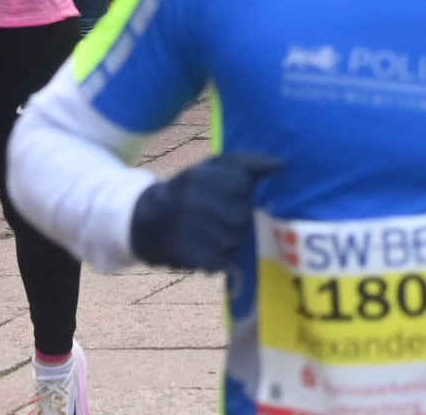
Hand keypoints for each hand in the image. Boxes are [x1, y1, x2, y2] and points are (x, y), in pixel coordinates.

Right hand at [129, 151, 282, 270]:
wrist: (145, 221)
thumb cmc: (190, 190)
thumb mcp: (212, 167)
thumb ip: (248, 163)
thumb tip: (280, 164)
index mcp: (198, 177)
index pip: (242, 185)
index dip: (242, 191)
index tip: (230, 193)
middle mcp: (190, 202)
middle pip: (241, 215)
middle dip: (239, 217)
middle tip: (223, 216)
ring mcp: (186, 230)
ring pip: (234, 240)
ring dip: (231, 239)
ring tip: (214, 232)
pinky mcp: (185, 256)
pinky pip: (221, 262)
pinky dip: (220, 258)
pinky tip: (208, 248)